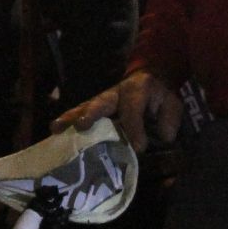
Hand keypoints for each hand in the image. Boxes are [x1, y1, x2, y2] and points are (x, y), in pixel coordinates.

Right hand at [52, 70, 182, 151]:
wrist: (150, 81)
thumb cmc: (159, 97)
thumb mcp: (172, 105)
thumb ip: (169, 120)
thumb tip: (162, 136)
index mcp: (137, 89)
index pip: (133, 108)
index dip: (134, 126)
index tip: (139, 147)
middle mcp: (116, 92)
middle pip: (102, 102)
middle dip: (91, 113)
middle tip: (81, 124)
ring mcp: (102, 100)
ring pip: (85, 107)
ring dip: (71, 118)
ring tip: (56, 128)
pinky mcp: (94, 109)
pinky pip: (79, 115)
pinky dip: (67, 124)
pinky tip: (55, 135)